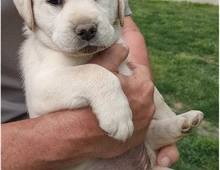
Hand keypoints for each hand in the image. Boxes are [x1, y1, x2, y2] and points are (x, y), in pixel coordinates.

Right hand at [90, 44, 178, 166]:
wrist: (73, 133)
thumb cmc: (86, 98)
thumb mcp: (98, 68)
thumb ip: (114, 53)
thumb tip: (124, 47)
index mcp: (143, 87)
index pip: (140, 70)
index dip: (127, 68)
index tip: (116, 71)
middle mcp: (149, 108)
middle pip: (141, 90)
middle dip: (130, 86)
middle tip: (112, 89)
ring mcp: (143, 126)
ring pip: (139, 107)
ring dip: (129, 104)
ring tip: (110, 105)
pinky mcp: (135, 139)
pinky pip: (134, 124)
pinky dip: (126, 121)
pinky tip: (111, 120)